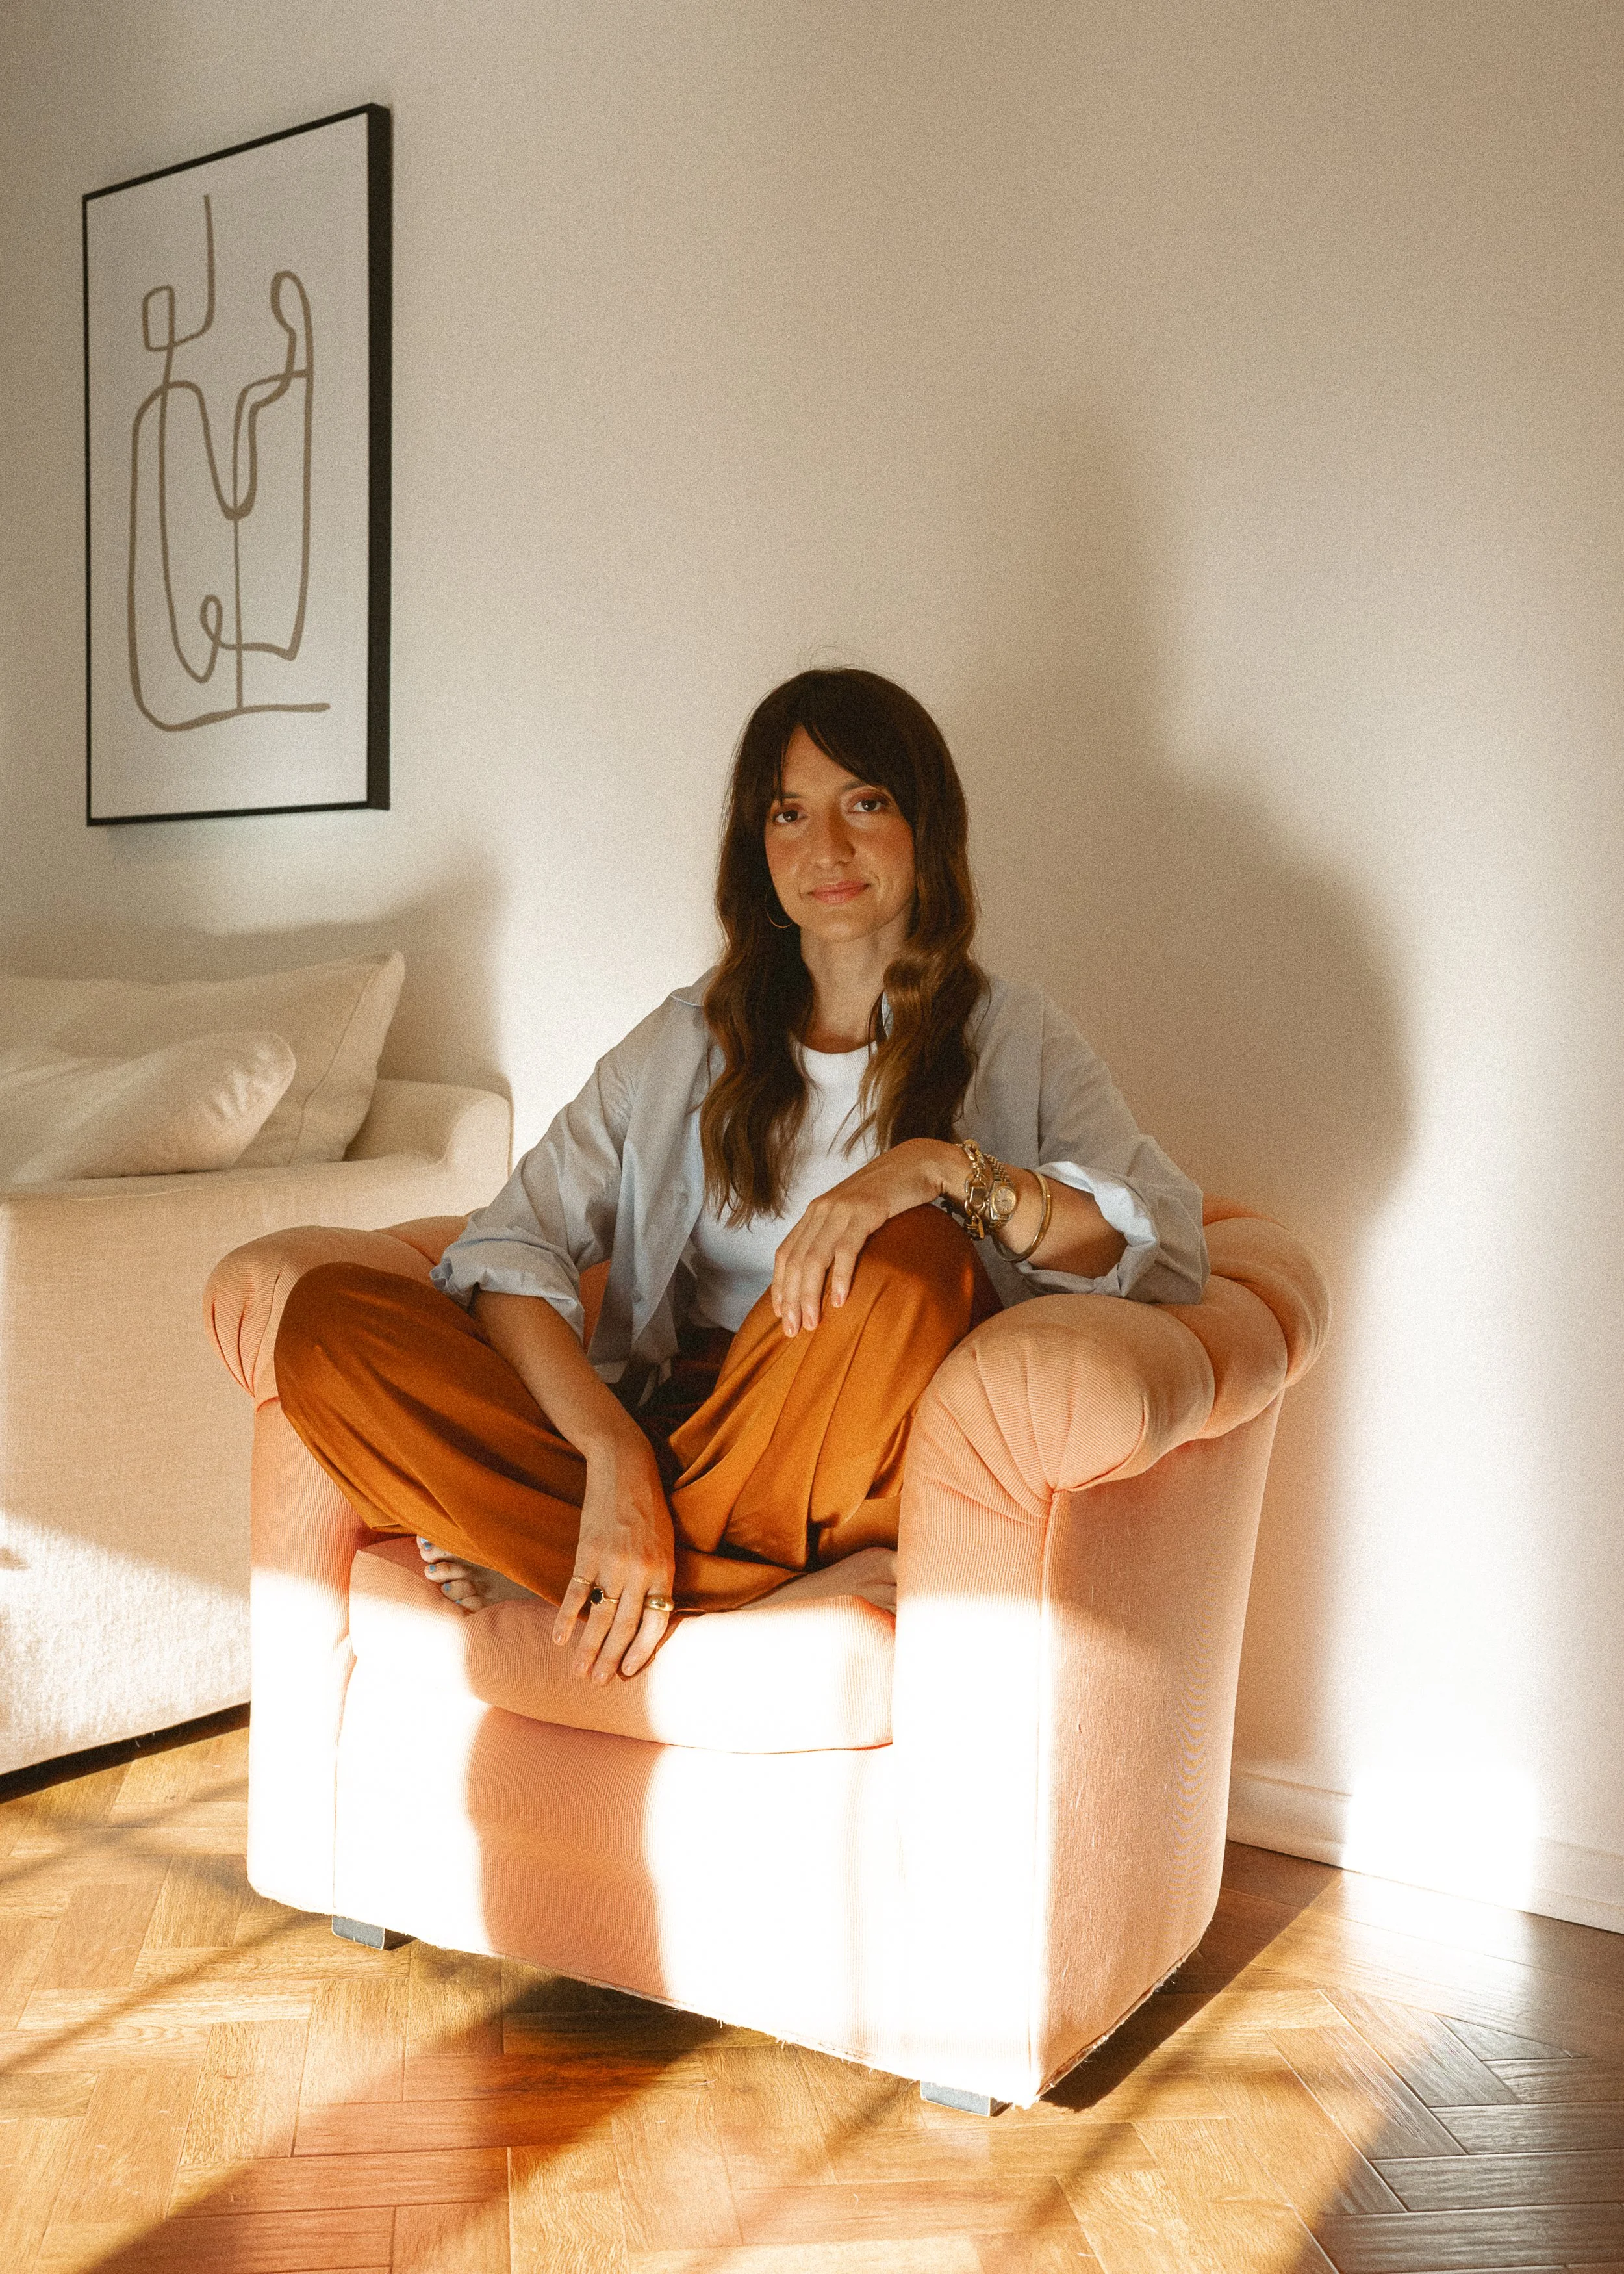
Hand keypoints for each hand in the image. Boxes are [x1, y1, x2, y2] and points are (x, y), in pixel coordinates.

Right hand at [552, 1422, 675, 1680]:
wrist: (625, 1469)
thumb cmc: (649, 1509)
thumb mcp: (663, 1544)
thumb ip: (656, 1580)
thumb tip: (647, 1618)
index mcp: (663, 1571)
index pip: (656, 1623)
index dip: (642, 1651)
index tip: (628, 1671)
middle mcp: (640, 1571)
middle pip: (625, 1626)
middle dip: (611, 1659)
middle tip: (598, 1683)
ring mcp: (613, 1562)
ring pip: (600, 1616)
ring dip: (588, 1648)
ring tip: (578, 1672)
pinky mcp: (588, 1551)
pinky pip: (576, 1593)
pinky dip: (566, 1617)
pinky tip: (558, 1638)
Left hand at [771, 1137, 954, 1335]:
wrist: (921, 1163)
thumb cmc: (892, 1194)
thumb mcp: (856, 1215)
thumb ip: (839, 1235)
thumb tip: (830, 1273)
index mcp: (816, 1211)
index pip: (785, 1253)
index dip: (779, 1286)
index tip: (781, 1316)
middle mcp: (822, 1209)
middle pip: (795, 1260)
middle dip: (791, 1298)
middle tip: (793, 1331)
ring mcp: (842, 1208)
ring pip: (814, 1258)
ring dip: (810, 1295)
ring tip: (812, 1323)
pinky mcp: (866, 1209)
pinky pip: (846, 1248)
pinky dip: (841, 1276)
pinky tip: (840, 1299)